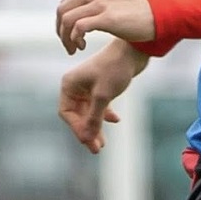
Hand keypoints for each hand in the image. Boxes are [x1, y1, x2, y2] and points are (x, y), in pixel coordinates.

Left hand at [56, 0, 155, 53]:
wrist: (161, 15)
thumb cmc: (138, 12)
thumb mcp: (112, 0)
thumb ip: (95, 3)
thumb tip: (77, 15)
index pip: (65, 4)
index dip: (62, 23)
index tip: (69, 37)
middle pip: (62, 11)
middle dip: (61, 32)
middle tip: (70, 47)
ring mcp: (101, 2)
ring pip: (67, 20)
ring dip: (66, 38)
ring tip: (75, 49)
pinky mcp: (107, 16)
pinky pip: (79, 27)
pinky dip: (75, 39)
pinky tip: (83, 46)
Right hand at [58, 38, 149, 152]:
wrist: (134, 50)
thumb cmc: (115, 69)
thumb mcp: (103, 96)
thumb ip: (93, 118)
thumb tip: (87, 138)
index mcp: (69, 84)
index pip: (66, 113)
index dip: (77, 129)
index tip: (88, 140)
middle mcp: (76, 85)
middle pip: (77, 115)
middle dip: (87, 132)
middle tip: (97, 149)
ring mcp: (88, 86)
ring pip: (88, 112)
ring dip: (96, 126)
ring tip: (103, 143)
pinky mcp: (100, 86)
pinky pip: (98, 106)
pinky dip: (105, 114)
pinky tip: (115, 120)